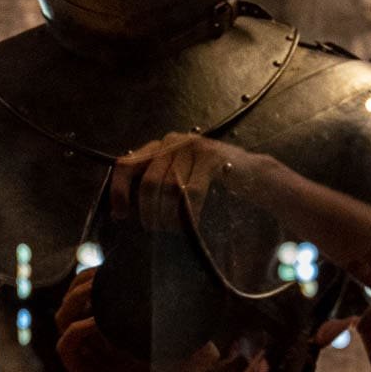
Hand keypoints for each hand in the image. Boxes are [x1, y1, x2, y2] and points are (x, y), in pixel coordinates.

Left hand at [110, 132, 268, 231]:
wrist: (252, 175)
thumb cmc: (210, 185)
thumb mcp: (175, 183)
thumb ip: (150, 191)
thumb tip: (118, 212)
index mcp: (157, 147)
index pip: (125, 165)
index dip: (119, 191)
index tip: (120, 215)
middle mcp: (171, 141)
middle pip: (148, 182)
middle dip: (149, 212)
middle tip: (156, 229)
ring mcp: (192, 146)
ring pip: (169, 188)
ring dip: (168, 215)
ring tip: (173, 229)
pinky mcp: (211, 156)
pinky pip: (191, 191)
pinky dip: (189, 212)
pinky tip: (193, 223)